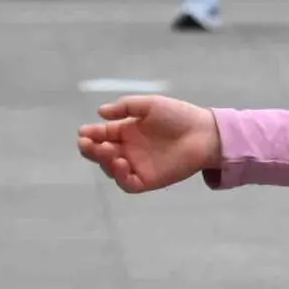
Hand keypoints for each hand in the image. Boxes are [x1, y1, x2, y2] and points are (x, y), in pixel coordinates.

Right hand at [75, 94, 222, 193]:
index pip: (101, 135)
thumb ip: (126, 107)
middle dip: (90, 149)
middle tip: (88, 143)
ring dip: (104, 161)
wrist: (204, 133)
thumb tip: (100, 112)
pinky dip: (120, 177)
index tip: (84, 132)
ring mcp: (137, 166)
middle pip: (101, 154)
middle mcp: (128, 149)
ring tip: (108, 150)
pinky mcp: (148, 180)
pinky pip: (128, 184)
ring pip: (110, 169)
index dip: (90, 134)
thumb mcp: (150, 105)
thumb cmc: (178, 116)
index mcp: (126, 131)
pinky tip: (120, 164)